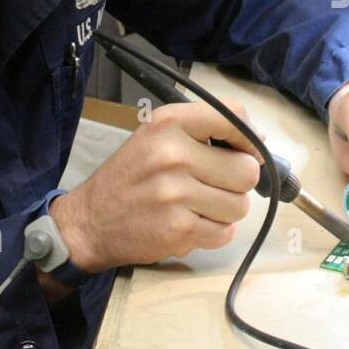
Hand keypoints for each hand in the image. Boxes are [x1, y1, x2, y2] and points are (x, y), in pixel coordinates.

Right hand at [50, 100, 262, 273]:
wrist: (90, 220)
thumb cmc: (131, 176)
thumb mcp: (156, 136)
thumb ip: (202, 131)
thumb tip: (259, 143)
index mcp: (169, 123)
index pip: (232, 115)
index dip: (250, 138)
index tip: (249, 152)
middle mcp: (172, 154)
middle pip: (246, 170)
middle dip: (237, 183)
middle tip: (213, 186)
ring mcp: (175, 193)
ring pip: (239, 206)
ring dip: (224, 211)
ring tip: (197, 207)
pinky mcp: (178, 228)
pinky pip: (225, 233)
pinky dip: (213, 233)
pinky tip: (190, 224)